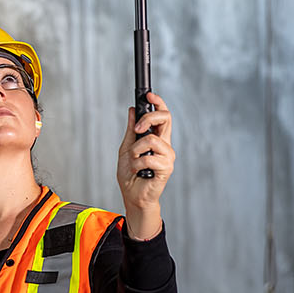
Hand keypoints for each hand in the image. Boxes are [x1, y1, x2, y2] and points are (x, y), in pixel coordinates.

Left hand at [115, 91, 173, 239]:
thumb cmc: (130, 175)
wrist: (132, 196)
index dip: (159, 103)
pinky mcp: (166, 168)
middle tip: (137, 130)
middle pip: (165, 119)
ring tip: (133, 161)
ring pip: (152, 139)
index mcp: (157, 139)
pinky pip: (149, 156)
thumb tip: (133, 110)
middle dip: (148, 119)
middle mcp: (165, 145)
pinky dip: (137, 163)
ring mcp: (167, 156)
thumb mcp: (126, 147)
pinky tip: (137, 170)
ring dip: (136, 150)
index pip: (163, 116)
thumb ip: (131, 130)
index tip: (149, 96)